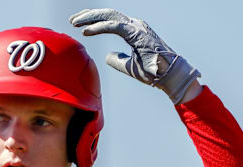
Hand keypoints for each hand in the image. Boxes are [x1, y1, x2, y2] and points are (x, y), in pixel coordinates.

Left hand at [69, 8, 200, 103]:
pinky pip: (114, 26)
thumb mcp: (128, 66)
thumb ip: (117, 60)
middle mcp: (135, 25)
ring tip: (75, 22)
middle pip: (107, 14)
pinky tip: (86, 31)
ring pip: (109, 15)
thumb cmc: (153, 72)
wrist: (170, 76)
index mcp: (133, 30)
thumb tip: (108, 56)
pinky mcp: (137, 33)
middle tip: (72, 19)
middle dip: (88, 15)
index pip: (110, 19)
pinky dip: (99, 27)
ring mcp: (137, 27)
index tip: (79, 25)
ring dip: (90, 18)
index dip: (94, 20)